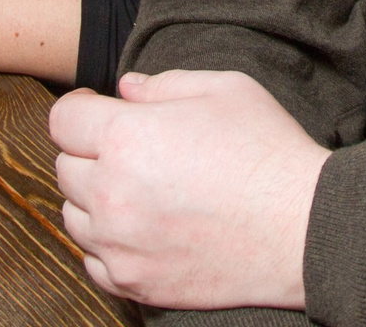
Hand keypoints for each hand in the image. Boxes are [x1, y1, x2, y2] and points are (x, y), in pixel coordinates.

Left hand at [51, 70, 331, 309]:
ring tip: (139, 191)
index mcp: (126, 138)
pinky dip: (108, 245)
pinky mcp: (134, 282)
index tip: (99, 112)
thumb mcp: (224, 90)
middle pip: (64, 168)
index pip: (63, 121)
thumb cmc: (267, 151)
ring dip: (94, 200)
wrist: (303, 227)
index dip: (80, 110)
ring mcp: (119, 244)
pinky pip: (93, 261)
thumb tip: (125, 89)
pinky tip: (142, 229)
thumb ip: (164, 84)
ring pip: (73, 217)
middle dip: (89, 153)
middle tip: (131, 151)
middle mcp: (111, 193)